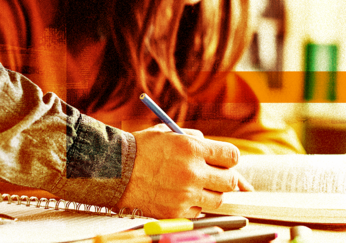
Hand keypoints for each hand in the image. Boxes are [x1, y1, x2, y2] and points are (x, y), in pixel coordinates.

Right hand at [115, 124, 245, 218]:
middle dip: (224, 177)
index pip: (232, 156)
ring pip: (218, 200)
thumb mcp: (167, 132)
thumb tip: (214, 149)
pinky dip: (193, 205)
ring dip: (211, 193)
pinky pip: (198, 211)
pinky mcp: (175, 211)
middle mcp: (192, 172)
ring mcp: (185, 194)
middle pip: (230, 181)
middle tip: (212, 175)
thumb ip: (194, 138)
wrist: (113, 170)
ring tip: (195, 185)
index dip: (229, 158)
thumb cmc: (139, 149)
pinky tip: (180, 195)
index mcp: (192, 148)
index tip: (223, 160)